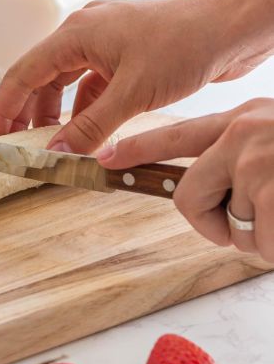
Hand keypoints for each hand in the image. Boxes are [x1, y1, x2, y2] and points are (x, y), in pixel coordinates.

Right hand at [0, 0, 273, 151]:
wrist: (232, 26)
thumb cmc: (185, 43)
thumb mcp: (132, 93)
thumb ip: (91, 126)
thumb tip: (57, 153)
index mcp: (75, 34)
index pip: (21, 74)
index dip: (1, 108)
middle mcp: (84, 34)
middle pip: (40, 79)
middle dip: (27, 115)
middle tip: (19, 149)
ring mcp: (106, 43)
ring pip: (67, 83)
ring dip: (58, 115)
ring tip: (53, 146)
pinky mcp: (127, 55)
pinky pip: (93, 85)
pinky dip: (86, 110)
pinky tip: (87, 133)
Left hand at [98, 99, 273, 260]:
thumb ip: (243, 155)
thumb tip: (225, 197)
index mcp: (242, 119)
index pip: (178, 137)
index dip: (139, 150)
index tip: (106, 159)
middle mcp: (241, 134)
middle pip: (187, 197)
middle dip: (212, 225)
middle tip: (250, 227)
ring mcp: (254, 162)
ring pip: (232, 230)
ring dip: (260, 237)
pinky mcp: (271, 191)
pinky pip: (259, 244)